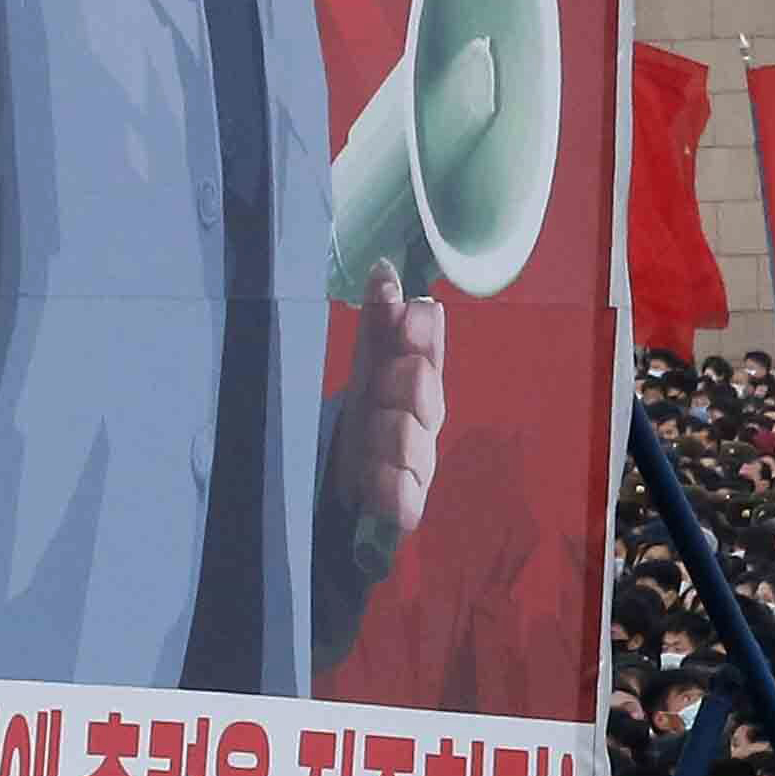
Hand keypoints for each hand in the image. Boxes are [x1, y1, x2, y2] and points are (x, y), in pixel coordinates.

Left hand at [335, 261, 447, 553]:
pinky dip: (394, 492)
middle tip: (401, 370)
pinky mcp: (405, 510)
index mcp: (415, 388)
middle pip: (426, 398)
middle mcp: (422, 426)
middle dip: (411, 382)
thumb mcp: (366, 372)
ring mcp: (416, 468)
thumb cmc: (364, 423)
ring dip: (396, 436)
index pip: (426, 354)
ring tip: (383, 429)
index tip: (414, 305)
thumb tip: (383, 265)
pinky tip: (382, 486)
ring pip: (415, 447)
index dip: (421, 332)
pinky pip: (405, 502)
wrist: (347, 495)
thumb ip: (377, 324)